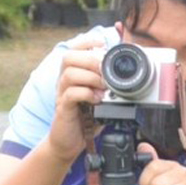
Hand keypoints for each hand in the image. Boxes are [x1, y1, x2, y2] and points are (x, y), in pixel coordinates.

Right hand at [41, 42, 106, 162]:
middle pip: (68, 57)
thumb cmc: (85, 118)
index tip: (102, 43)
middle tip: (105, 71)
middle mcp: (63, 81)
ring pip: (69, 74)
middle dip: (90, 60)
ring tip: (103, 87)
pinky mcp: (63, 109)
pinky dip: (86, 93)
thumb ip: (106, 83)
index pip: (73, 49)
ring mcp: (61, 94)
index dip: (87, 42)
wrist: (70, 142)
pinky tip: (97, 99)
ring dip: (90, 77)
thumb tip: (124, 71)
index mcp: (72, 74)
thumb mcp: (98, 96)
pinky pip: (71, 94)